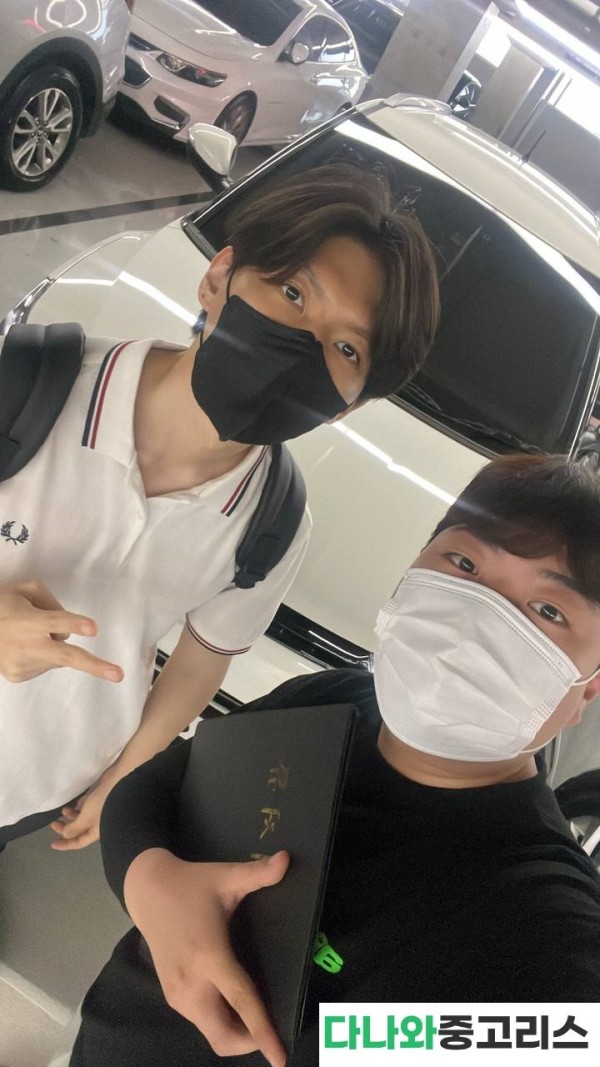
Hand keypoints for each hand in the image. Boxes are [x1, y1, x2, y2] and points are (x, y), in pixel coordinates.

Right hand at [0, 580, 122, 682]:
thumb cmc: (4, 606)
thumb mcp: (24, 589)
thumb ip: (49, 600)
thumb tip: (67, 627)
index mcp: (28, 620)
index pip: (54, 621)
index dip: (73, 623)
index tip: (92, 629)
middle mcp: (26, 644)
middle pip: (65, 655)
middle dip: (94, 666)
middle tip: (118, 675)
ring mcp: (22, 664)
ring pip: (58, 657)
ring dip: (54, 646)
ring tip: (30, 635)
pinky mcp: (18, 676)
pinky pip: (46, 665)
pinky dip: (44, 655)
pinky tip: (24, 646)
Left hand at [49, 773, 115, 850]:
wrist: (119, 783)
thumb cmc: (102, 804)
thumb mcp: (85, 818)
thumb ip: (73, 828)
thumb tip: (65, 835)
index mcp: (95, 832)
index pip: (79, 842)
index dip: (65, 845)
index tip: (52, 843)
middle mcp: (97, 824)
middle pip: (78, 830)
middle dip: (66, 828)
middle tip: (54, 822)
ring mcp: (98, 812)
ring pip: (81, 818)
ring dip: (71, 816)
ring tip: (64, 809)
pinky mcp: (99, 800)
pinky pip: (86, 807)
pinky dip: (79, 807)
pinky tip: (76, 803)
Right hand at [124, 848, 289, 1066]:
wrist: (146, 888)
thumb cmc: (191, 883)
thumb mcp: (226, 876)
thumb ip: (258, 873)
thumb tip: (286, 859)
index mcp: (209, 956)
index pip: (241, 1003)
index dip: (262, 1032)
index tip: (279, 1057)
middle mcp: (191, 983)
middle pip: (223, 1035)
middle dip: (250, 1041)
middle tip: (275, 1028)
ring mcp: (177, 993)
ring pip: (211, 1033)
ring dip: (236, 1033)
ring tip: (259, 1017)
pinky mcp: (171, 994)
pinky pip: (201, 1022)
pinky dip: (221, 1022)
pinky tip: (235, 1004)